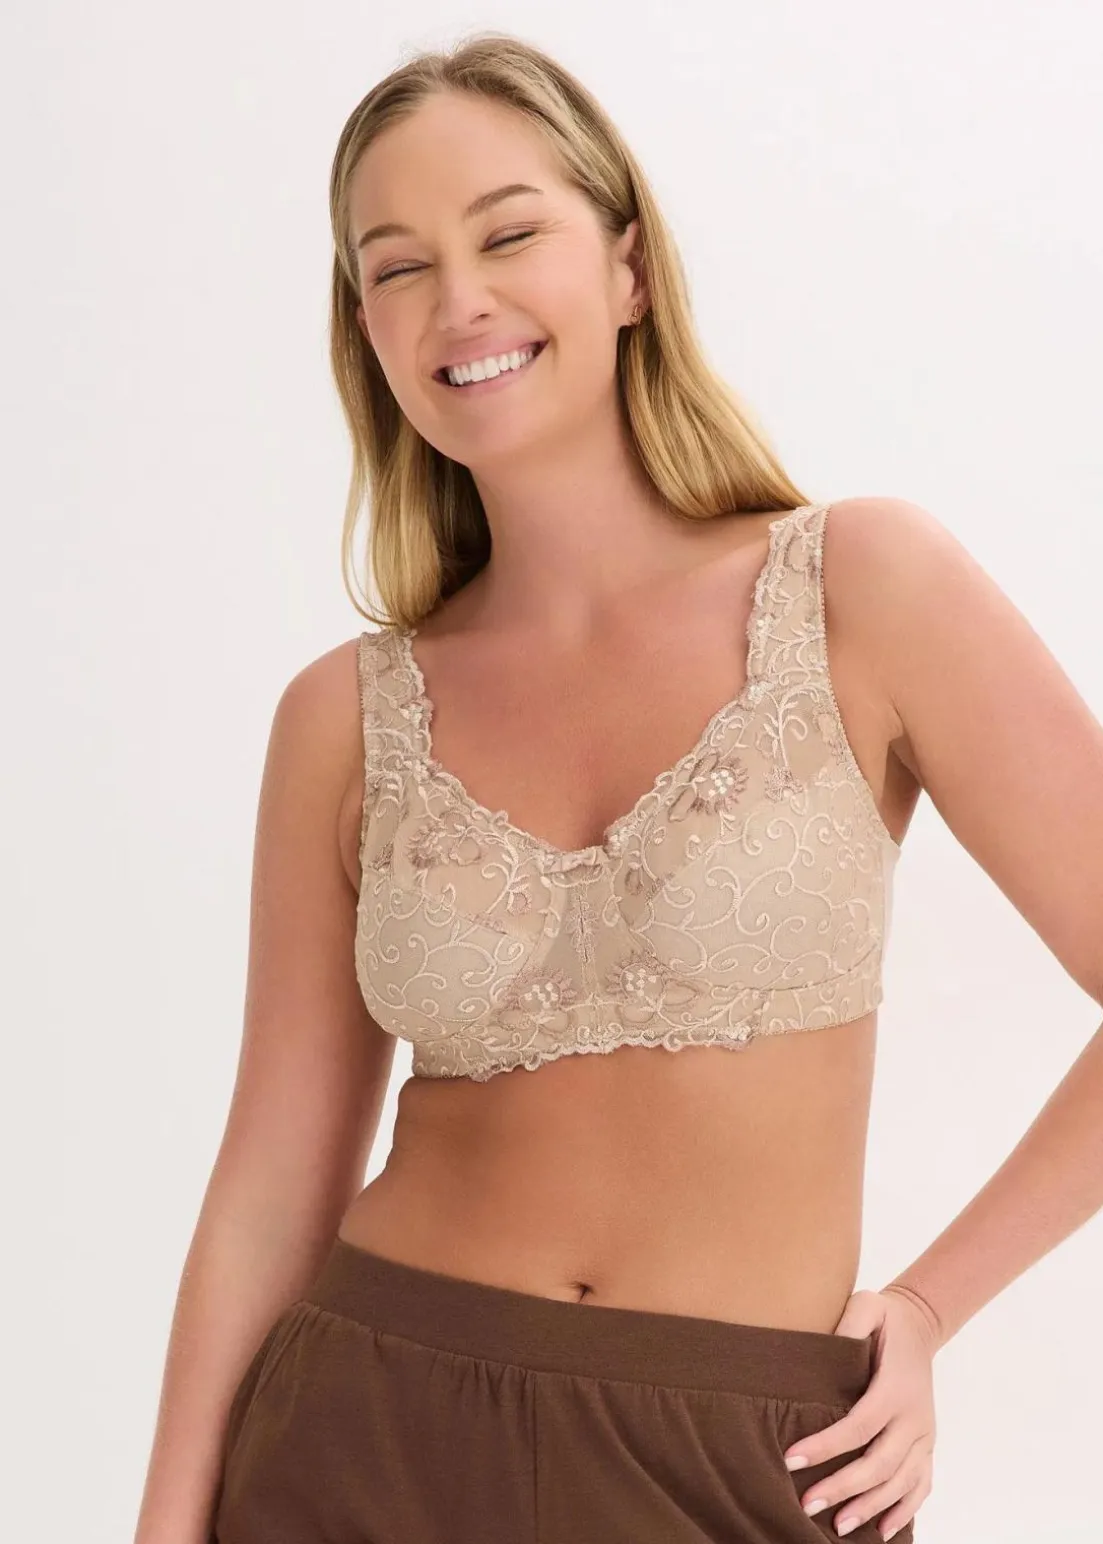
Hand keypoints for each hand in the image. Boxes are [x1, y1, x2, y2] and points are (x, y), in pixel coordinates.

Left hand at [781, 1286, 938, 1540]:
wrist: (922, 1324)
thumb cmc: (886, 1318)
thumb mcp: (867, 1305)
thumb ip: (848, 1323)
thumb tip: (824, 1344)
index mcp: (896, 1388)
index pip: (859, 1425)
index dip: (826, 1445)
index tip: (791, 1459)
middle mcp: (915, 1417)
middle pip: (880, 1463)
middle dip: (844, 1487)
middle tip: (808, 1504)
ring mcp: (925, 1435)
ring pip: (901, 1481)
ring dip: (871, 1506)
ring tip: (838, 1526)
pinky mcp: (928, 1444)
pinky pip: (922, 1485)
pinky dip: (905, 1510)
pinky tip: (882, 1530)